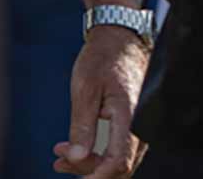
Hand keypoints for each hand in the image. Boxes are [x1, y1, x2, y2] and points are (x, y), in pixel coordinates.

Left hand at [53, 26, 148, 176]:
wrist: (119, 37)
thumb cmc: (103, 57)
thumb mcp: (85, 90)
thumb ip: (82, 127)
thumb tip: (77, 157)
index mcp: (131, 114)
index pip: (118, 160)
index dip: (97, 175)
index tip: (73, 173)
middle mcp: (142, 122)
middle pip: (120, 165)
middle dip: (89, 169)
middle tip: (60, 160)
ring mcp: (141, 123)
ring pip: (120, 159)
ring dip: (92, 163)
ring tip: (62, 155)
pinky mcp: (136, 121)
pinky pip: (121, 148)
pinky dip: (100, 153)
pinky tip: (80, 149)